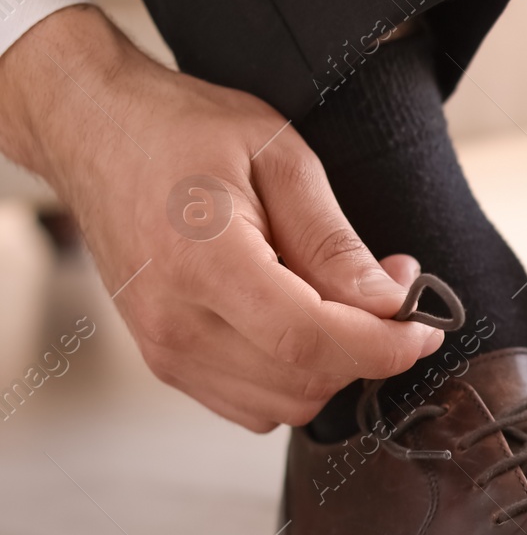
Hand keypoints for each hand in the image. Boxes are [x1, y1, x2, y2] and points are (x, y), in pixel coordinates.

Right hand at [0, 6, 443, 431]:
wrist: (93, 132)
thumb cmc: (180, 130)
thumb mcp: (278, 157)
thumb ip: (335, 240)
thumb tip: (389, 302)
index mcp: (202, 263)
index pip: (311, 341)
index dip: (383, 346)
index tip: (425, 327)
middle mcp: (175, 323)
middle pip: (304, 380)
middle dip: (367, 348)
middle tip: (388, 288)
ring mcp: (164, 350)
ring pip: (285, 404)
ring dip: (334, 366)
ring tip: (340, 299)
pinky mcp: (167, 362)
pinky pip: (254, 404)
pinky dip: (295, 377)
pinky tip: (300, 322)